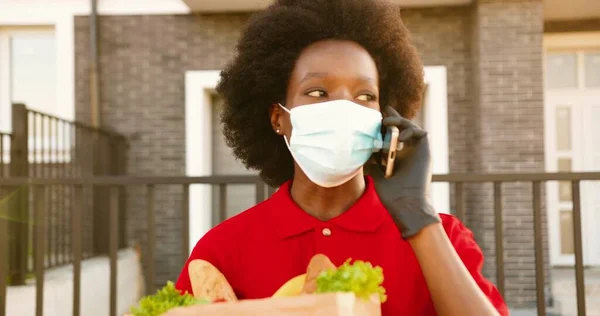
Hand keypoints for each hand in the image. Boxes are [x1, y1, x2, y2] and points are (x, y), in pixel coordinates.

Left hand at [366, 106, 439, 238]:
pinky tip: (400, 138)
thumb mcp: (376, 172)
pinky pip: (422, 133)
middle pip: (403, 129)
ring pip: (412, 128)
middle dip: (394, 118)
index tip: (379, 117)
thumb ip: (372, 159)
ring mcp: (418, 152)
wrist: (405, 203)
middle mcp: (409, 152)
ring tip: (387, 123)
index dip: (388, 125)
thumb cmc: (391, 193)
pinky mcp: (426, 152)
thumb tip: (362, 147)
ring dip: (400, 122)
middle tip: (385, 111)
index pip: (393, 136)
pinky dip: (411, 131)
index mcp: (398, 157)